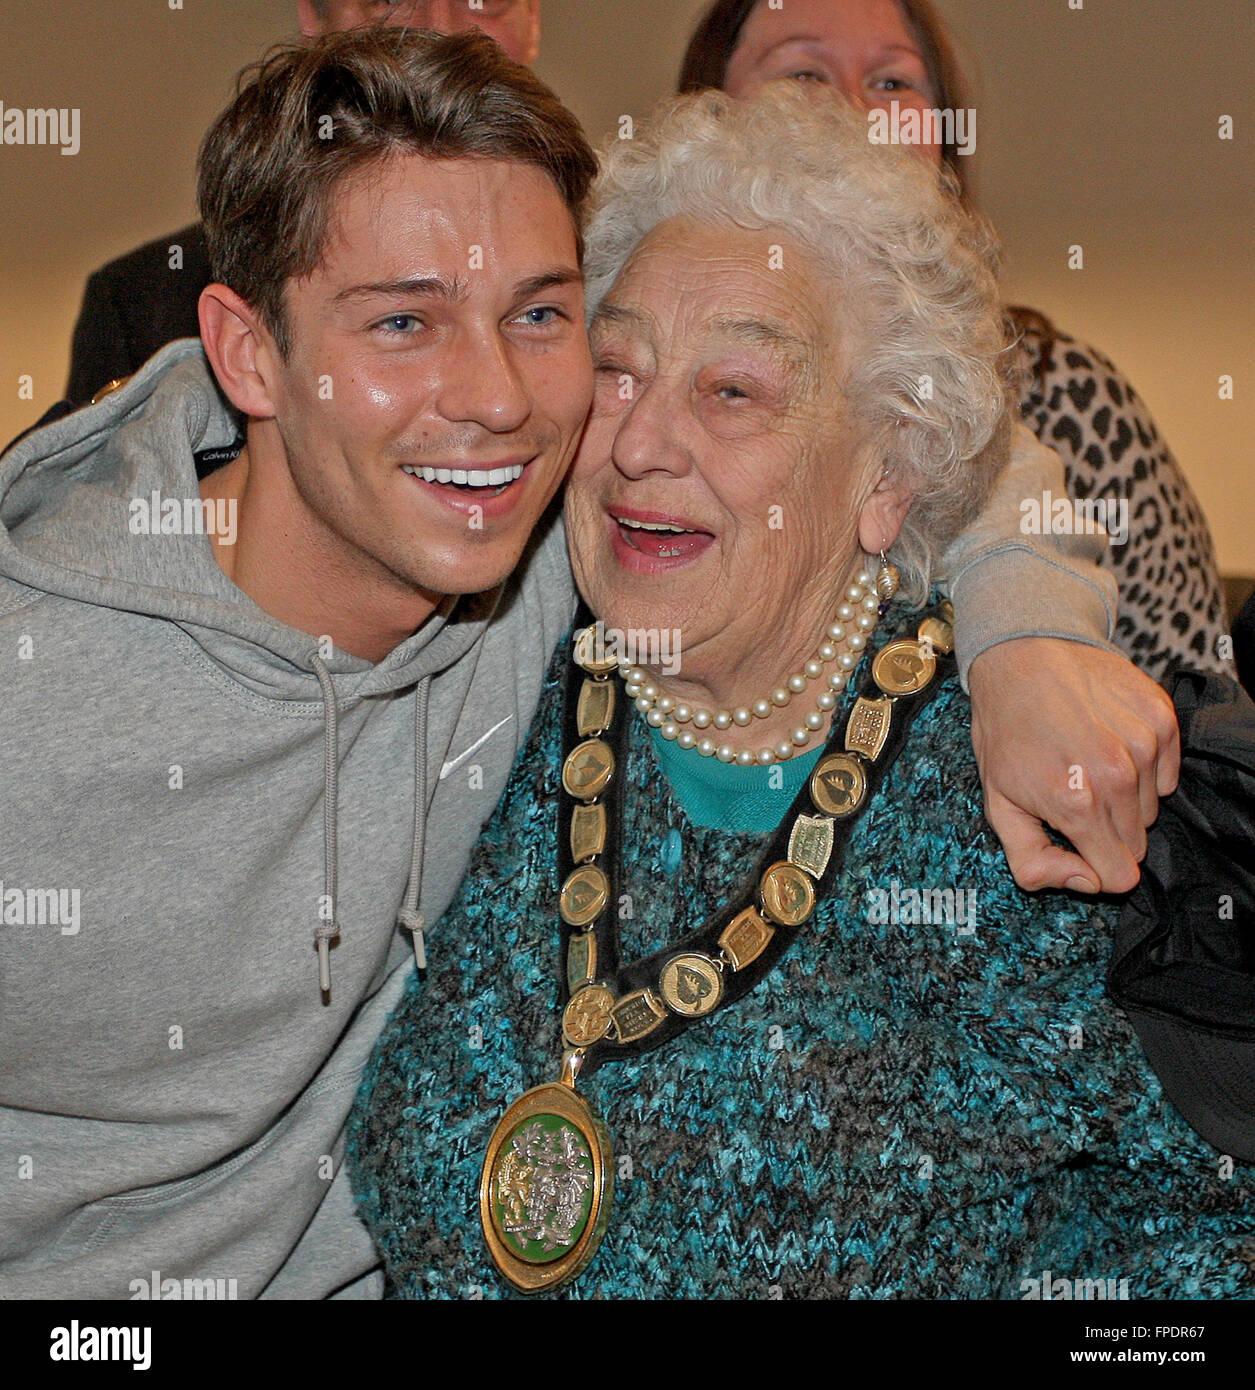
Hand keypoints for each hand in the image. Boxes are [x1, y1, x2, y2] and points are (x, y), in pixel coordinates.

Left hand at [967, 638, 1180, 893]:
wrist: (1022, 657)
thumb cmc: (1006, 731)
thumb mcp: (997, 806)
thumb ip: (1034, 862)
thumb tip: (1087, 883)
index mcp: (1076, 803)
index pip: (1121, 877)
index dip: (1096, 866)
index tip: (1076, 842)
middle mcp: (1118, 775)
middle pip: (1137, 843)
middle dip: (1106, 830)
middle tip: (1072, 793)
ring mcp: (1144, 743)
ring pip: (1151, 807)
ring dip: (1123, 796)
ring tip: (1085, 762)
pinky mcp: (1162, 719)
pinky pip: (1166, 773)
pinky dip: (1141, 767)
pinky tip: (1106, 742)